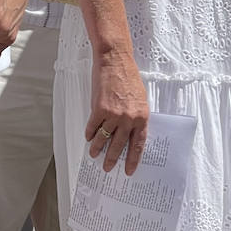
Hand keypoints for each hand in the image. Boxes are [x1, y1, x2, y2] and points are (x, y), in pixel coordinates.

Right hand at [86, 49, 149, 174]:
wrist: (115, 60)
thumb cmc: (128, 76)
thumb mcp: (139, 98)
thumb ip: (136, 116)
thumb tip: (129, 133)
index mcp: (141, 117)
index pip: (138, 144)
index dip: (133, 159)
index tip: (129, 170)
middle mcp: (128, 119)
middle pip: (119, 145)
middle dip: (112, 158)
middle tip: (107, 167)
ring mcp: (113, 115)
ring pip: (104, 138)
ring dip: (98, 149)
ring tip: (94, 155)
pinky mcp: (99, 109)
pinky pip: (93, 127)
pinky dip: (89, 134)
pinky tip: (88, 138)